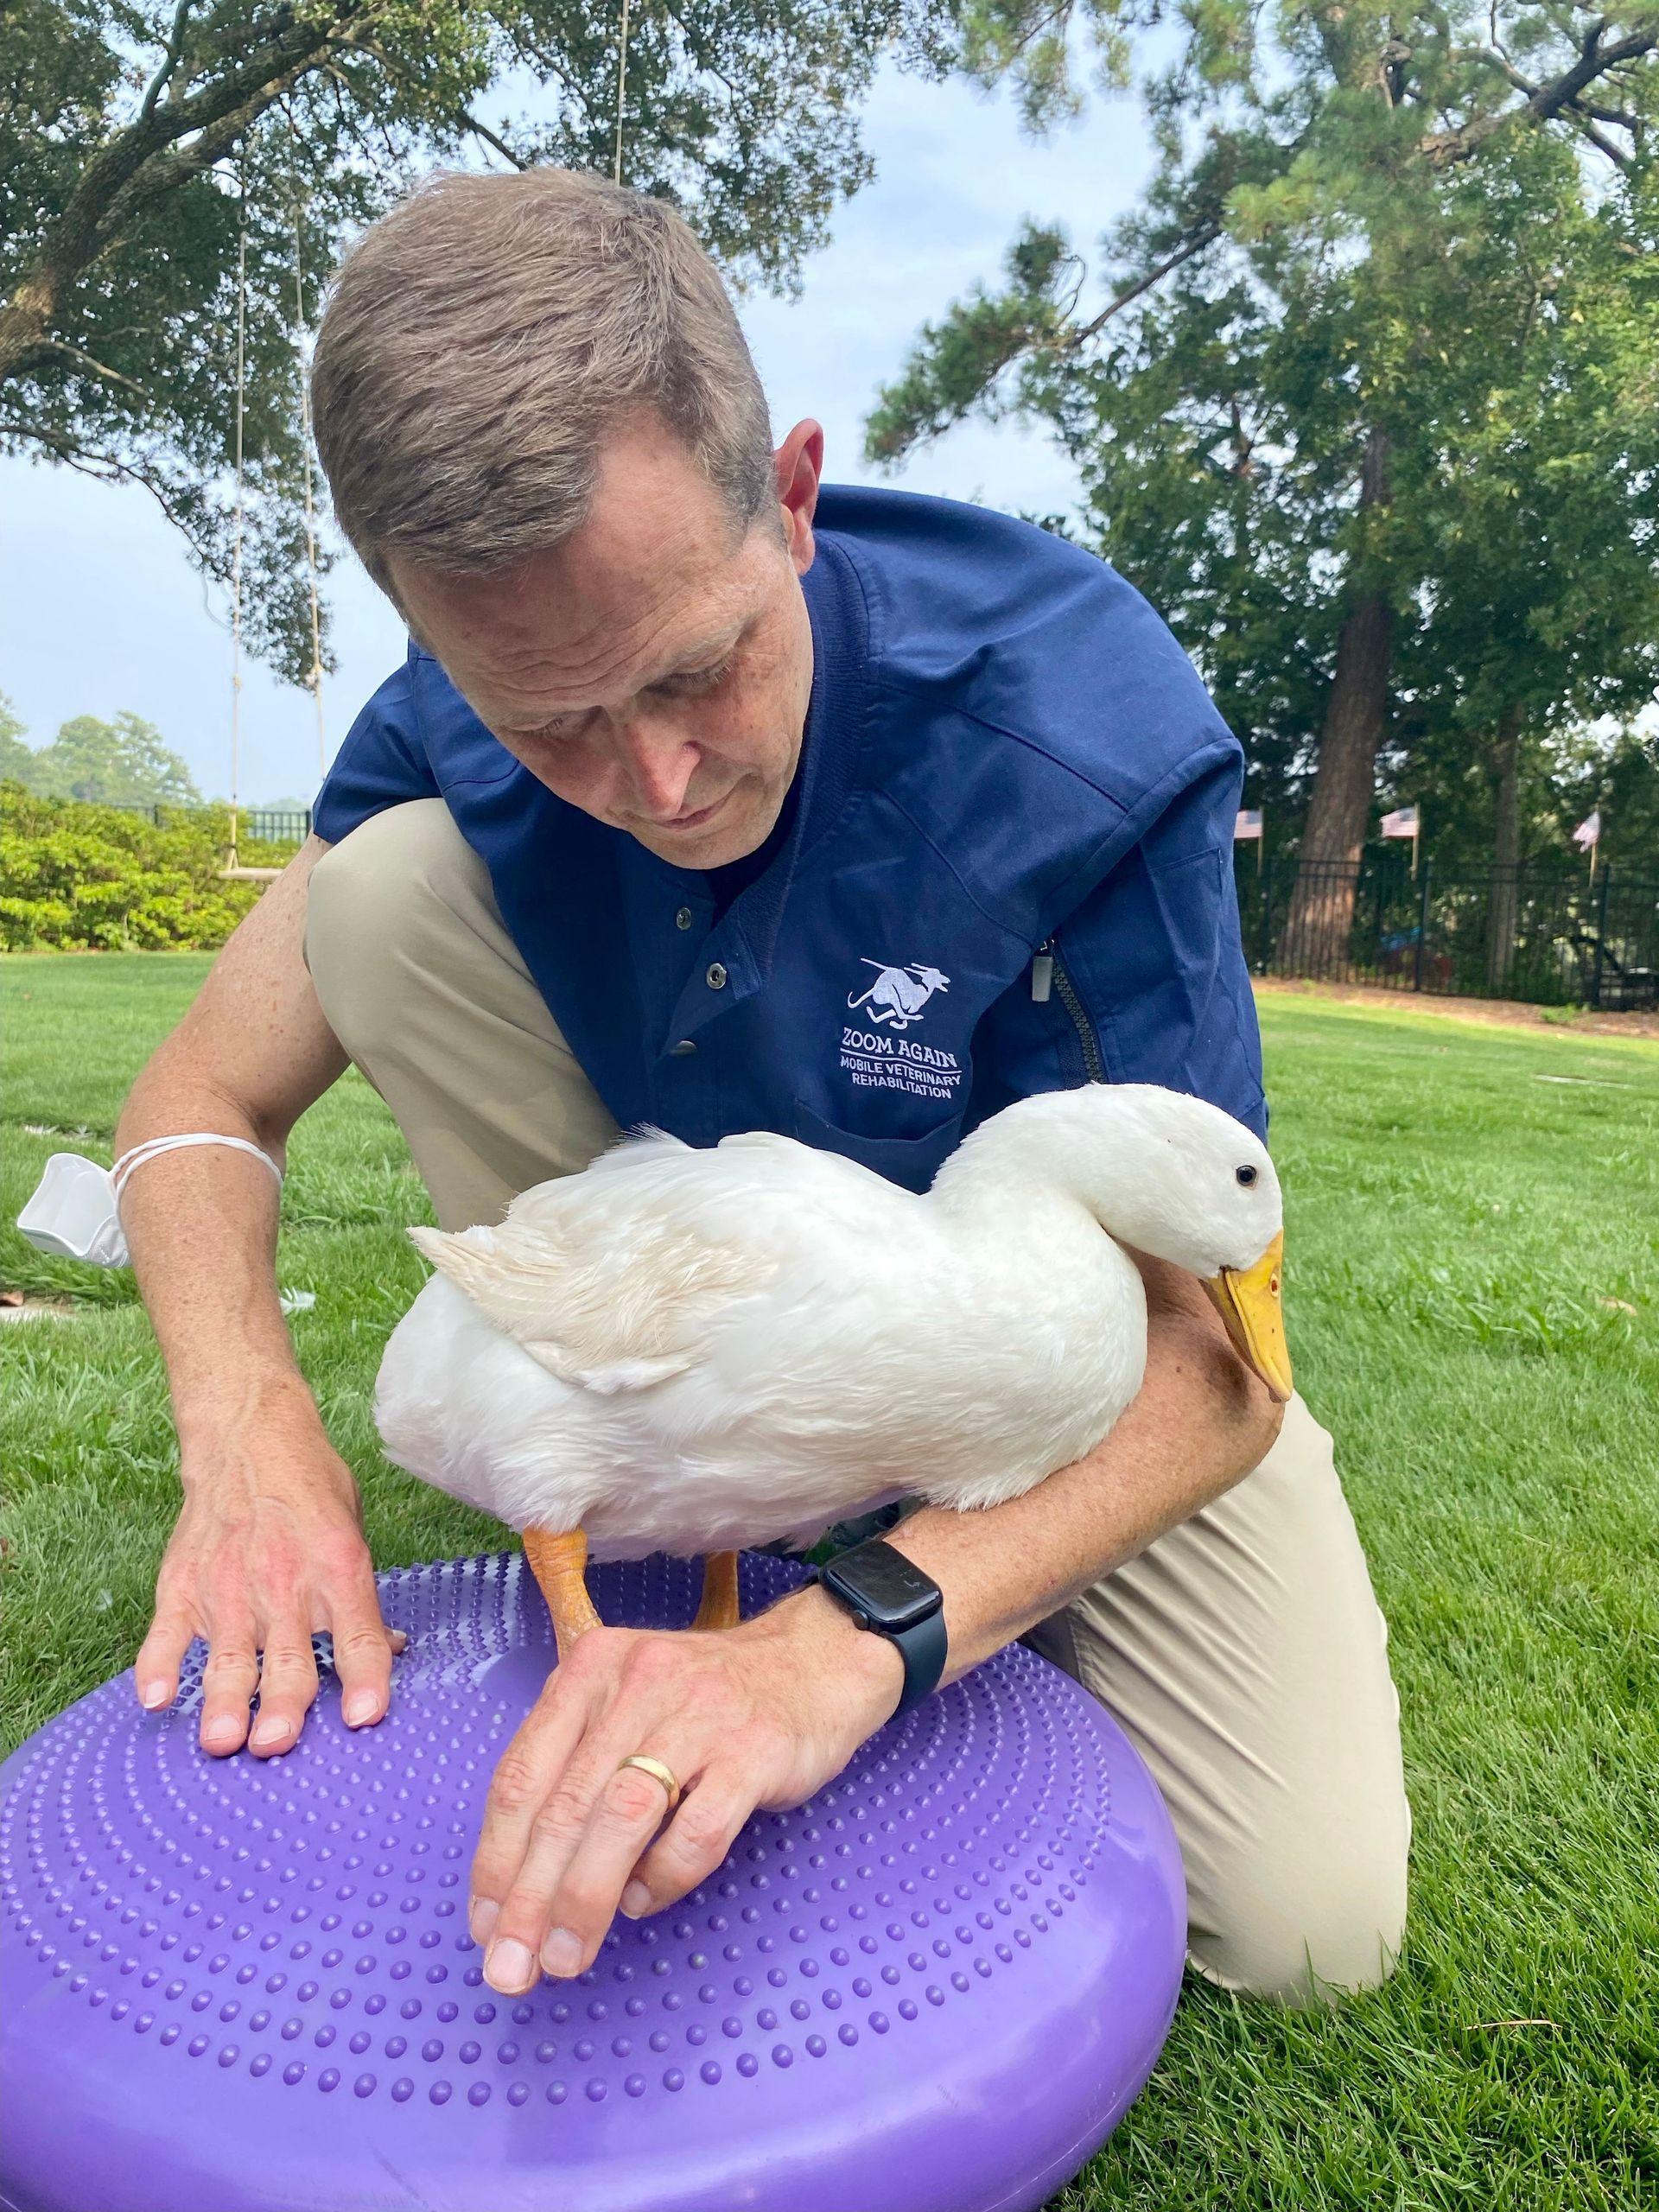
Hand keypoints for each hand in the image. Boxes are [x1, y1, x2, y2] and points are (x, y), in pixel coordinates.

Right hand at [134, 1393, 404, 1757]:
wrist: (248, 1435)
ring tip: (222, 1740)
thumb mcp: (355, 1530)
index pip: (359, 1634)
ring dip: (225, 1700)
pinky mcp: (184, 1583)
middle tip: (277, 1743)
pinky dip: (158, 1665)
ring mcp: (229, 1585)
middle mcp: (285, 1581)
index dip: (366, 1678)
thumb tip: (389, 1651)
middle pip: (290, 1656)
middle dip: (284, 1704)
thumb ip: (364, 1597)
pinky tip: (155, 1697)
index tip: (365, 1718)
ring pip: (230, 1656)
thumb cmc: (309, 1487)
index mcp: (339, 1567)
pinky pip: (167, 1632)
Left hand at [468, 1588, 903, 1993]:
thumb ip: (577, 1768)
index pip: (521, 1774)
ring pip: (622, 1816)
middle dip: (530, 1899)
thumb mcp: (627, 1704)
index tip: (484, 1927)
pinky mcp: (755, 1750)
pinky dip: (662, 1877)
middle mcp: (637, 1684)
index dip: (495, 1860)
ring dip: (584, 1898)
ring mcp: (699, 1714)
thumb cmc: (708, 1699)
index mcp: (590, 1670)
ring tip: (566, 1957)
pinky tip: (644, 1900)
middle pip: (565, 1804)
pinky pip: (697, 1831)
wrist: (815, 1663)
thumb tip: (519, 1881)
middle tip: (511, 1968)